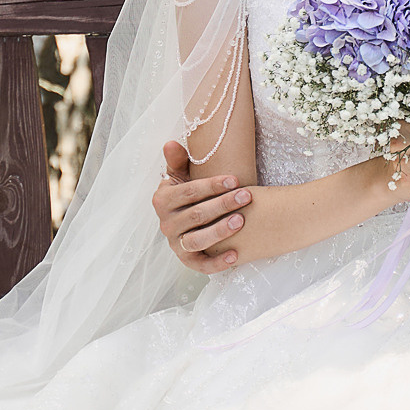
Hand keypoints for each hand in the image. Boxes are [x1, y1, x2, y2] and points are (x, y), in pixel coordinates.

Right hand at [154, 140, 251, 272]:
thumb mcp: (180, 176)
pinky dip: (217, 263)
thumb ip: (177, 160)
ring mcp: (176, 244)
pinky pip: (201, 265)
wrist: (187, 219)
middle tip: (247, 196)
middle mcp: (166, 224)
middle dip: (223, 205)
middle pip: (196, 215)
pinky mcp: (187, 260)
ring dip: (219, 231)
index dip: (211, 185)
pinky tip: (236, 255)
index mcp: (163, 200)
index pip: (189, 192)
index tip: (234, 179)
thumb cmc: (189, 193)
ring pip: (197, 240)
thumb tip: (172, 143)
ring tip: (241, 221)